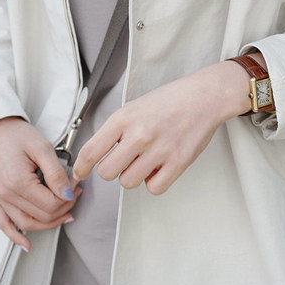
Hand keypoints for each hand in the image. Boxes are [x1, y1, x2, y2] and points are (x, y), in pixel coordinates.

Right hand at [0, 117, 81, 251]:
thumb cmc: (16, 135)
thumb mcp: (42, 149)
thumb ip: (56, 174)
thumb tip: (68, 194)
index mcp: (17, 182)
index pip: (51, 204)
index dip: (69, 199)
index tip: (78, 186)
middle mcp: (6, 194)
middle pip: (42, 216)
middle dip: (64, 208)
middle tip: (75, 194)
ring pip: (27, 224)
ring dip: (48, 224)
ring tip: (65, 214)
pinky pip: (4, 224)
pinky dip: (16, 236)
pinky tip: (27, 244)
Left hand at [73, 59, 253, 194]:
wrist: (204, 97)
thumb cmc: (170, 101)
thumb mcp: (134, 107)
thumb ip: (116, 131)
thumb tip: (98, 156)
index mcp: (124, 118)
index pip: (90, 152)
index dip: (81, 168)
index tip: (80, 173)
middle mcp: (139, 135)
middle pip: (107, 172)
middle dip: (112, 169)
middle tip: (123, 161)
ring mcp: (159, 150)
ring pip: (128, 182)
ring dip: (134, 175)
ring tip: (145, 161)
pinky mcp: (178, 162)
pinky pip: (154, 188)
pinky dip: (154, 182)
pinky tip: (159, 168)